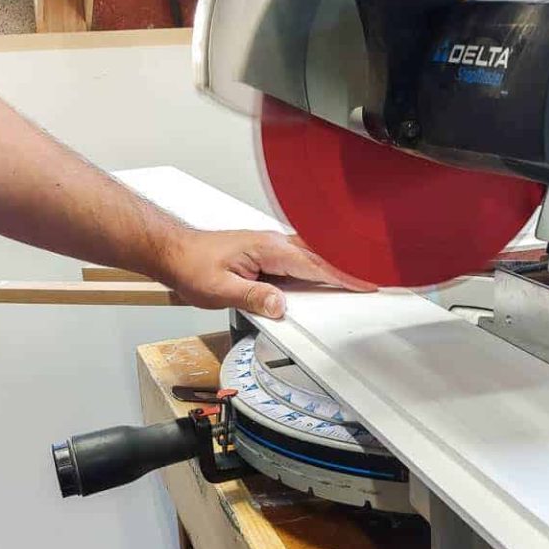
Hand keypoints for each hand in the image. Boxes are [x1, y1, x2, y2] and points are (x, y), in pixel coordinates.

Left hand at [165, 228, 375, 316]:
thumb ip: (253, 297)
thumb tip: (280, 306)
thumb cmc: (191, 265)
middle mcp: (273, 243)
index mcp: (267, 248)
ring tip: (358, 280)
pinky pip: (301, 260)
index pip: (315, 264)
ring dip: (335, 267)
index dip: (344, 275)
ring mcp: (271, 246)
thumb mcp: (218, 289)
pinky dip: (318, 268)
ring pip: (313, 256)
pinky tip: (324, 279)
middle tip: (375, 281)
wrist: (173, 252)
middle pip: (322, 257)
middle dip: (349, 268)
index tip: (367, 282)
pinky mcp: (267, 253)